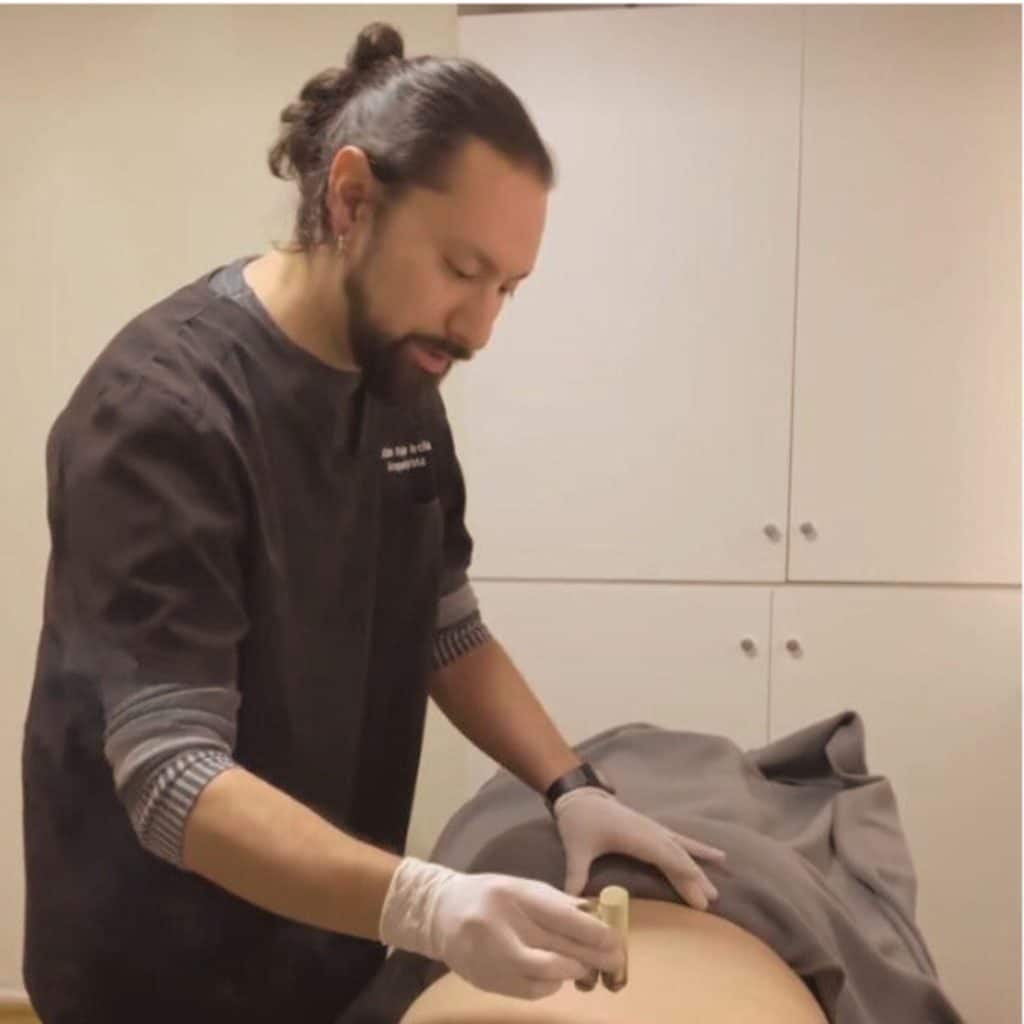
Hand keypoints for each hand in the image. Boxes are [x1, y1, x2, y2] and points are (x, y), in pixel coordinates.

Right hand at [378, 857, 624, 999]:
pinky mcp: (487, 980)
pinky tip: (557, 977)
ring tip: (586, 969)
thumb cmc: (490, 895)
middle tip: (614, 962)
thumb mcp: (522, 887)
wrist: (441, 913)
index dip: (592, 932)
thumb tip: (594, 915)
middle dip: (590, 957)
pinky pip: (530, 990)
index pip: (560, 917)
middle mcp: (501, 926)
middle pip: (556, 949)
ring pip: (545, 975)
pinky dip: (550, 985)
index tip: (614, 940)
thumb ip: (555, 902)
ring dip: (572, 974)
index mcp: (513, 895)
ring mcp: (491, 956)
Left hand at [553, 787, 726, 908]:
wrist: (579, 794)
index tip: (699, 893)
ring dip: (698, 869)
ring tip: (715, 890)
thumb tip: (574, 903)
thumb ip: (576, 874)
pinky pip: (680, 841)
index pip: (664, 856)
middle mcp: (649, 831)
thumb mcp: (576, 848)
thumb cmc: (578, 820)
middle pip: (677, 856)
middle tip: (710, 901)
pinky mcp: (653, 829)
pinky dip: (698, 849)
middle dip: (694, 879)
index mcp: (634, 835)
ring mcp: (653, 829)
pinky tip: (717, 855)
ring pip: (682, 850)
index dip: (682, 873)